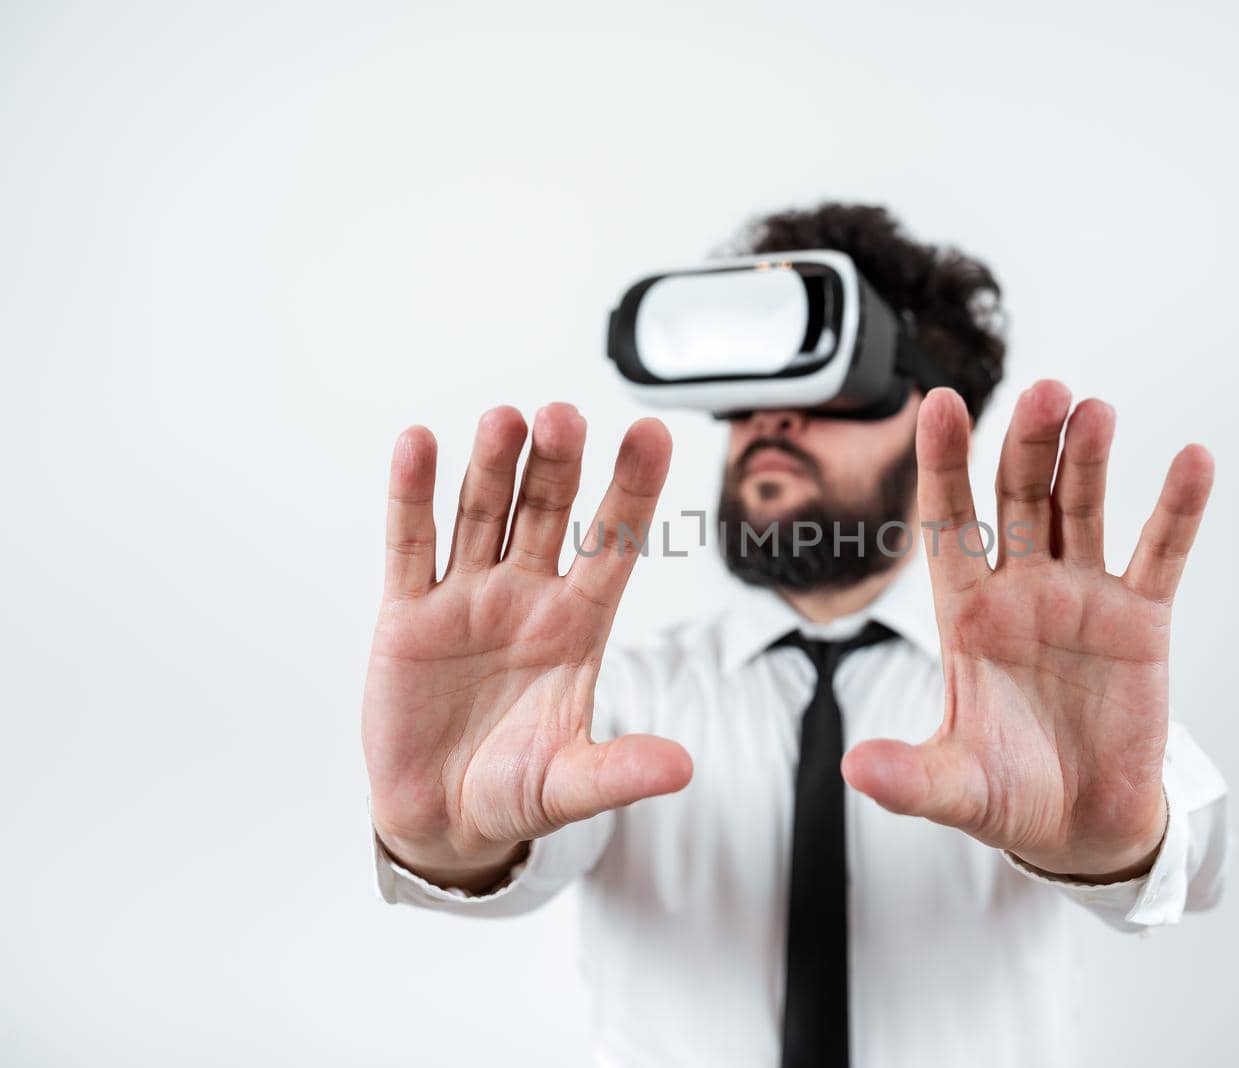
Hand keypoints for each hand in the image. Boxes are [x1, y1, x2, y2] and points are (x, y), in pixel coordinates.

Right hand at [362, 405, 691, 891]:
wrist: (441, 818)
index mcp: (579, 625)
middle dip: (557, 465)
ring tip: (504, 421)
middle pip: (547, 512)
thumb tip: (681, 767)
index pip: (614, 544)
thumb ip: (620, 772)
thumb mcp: (571, 786)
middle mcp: (528, 596)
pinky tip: (419, 444)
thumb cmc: (515, 792)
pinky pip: (412, 544)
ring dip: (492, 466)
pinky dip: (412, 495)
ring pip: (483, 513)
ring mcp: (469, 597)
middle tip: (565, 417)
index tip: (653, 434)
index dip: (633, 491)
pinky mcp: (408, 613)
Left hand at [842, 382, 1213, 879]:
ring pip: (1081, 509)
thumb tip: (856, 772)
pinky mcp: (1140, 620)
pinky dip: (1175, 509)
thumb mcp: (954, 787)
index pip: (947, 524)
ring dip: (1088, 458)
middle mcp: (1021, 591)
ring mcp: (1081, 598)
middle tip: (1043, 393)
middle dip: (1027, 445)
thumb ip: (908, 776)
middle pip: (1017, 499)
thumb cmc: (1008, 796)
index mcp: (965, 615)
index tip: (935, 403)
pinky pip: (1159, 554)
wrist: (1082, 827)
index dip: (942, 464)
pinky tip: (1192, 459)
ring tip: (1096, 411)